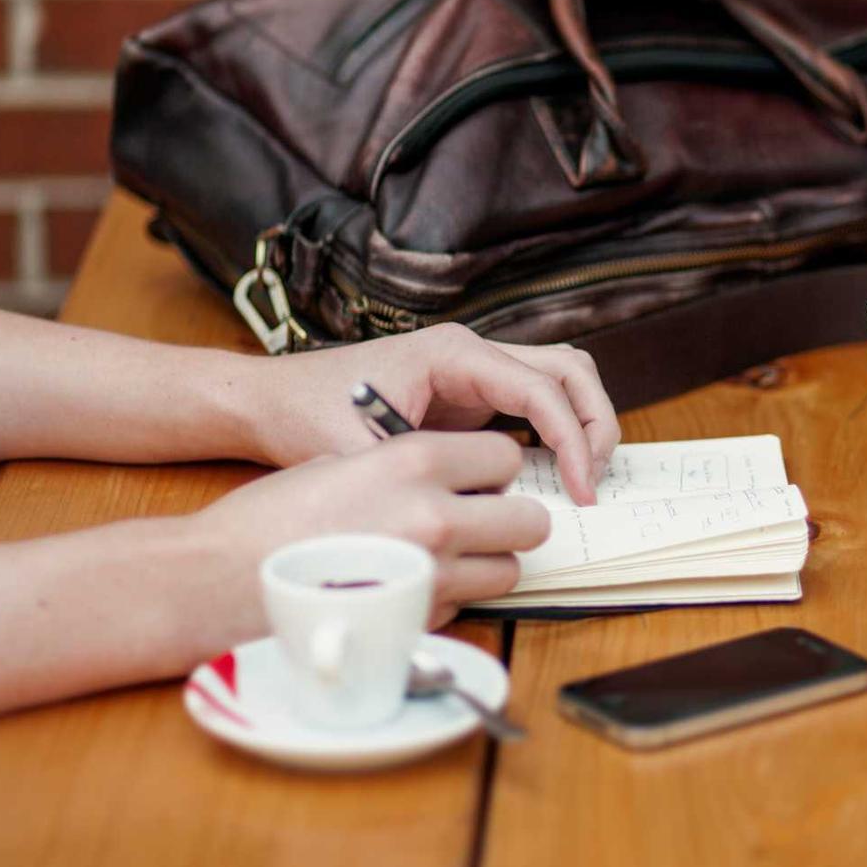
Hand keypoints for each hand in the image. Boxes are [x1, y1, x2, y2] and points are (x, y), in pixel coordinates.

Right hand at [186, 431, 548, 631]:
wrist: (217, 582)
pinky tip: (409, 588)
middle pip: (529, 520)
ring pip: (509, 571)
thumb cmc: (268, 519)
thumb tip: (448, 479)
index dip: (494, 470)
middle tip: (480, 523)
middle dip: (509, 521)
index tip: (478, 479)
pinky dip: (451, 599)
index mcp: (414, 460)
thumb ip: (403, 469)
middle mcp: (435, 515)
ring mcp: (432, 575)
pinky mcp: (419, 622)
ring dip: (487, 565)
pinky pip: (467, 606)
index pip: (506, 456)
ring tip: (445, 559)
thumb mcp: (339, 462)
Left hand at [239, 324, 618, 504]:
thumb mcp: (360, 453)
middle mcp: (472, 352)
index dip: (572, 440)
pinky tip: (552, 477)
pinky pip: (536, 403)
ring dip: (583, 423)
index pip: (542, 388)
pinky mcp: (472, 394)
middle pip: (570, 369)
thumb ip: (419, 478)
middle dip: (595, 424)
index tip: (579, 490)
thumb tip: (477, 514)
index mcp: (453, 353)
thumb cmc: (307, 414)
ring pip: (561, 378)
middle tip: (594, 482)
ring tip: (583, 478)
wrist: (272, 399)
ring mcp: (476, 370)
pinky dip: (558, 433)